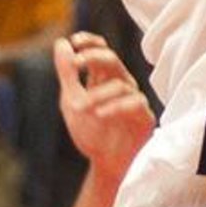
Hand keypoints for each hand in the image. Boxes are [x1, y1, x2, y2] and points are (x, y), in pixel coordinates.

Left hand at [55, 34, 152, 176]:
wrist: (106, 165)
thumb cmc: (91, 133)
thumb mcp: (71, 102)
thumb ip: (67, 75)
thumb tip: (61, 43)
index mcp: (103, 78)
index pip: (102, 49)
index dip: (91, 41)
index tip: (75, 41)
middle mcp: (121, 84)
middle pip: (113, 59)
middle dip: (95, 57)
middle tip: (77, 63)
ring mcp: (134, 99)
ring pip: (120, 83)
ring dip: (97, 93)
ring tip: (80, 107)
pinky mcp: (144, 116)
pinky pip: (135, 103)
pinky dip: (115, 107)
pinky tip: (99, 114)